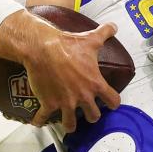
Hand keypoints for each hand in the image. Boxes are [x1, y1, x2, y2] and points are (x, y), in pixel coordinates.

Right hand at [0, 10, 121, 132]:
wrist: (42, 48)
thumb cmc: (68, 45)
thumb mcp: (90, 39)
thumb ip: (105, 33)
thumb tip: (114, 26)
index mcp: (95, 84)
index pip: (113, 100)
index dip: (113, 102)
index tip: (110, 103)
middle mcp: (83, 97)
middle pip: (93, 116)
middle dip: (91, 115)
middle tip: (87, 112)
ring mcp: (65, 102)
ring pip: (70, 124)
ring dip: (69, 125)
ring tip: (68, 124)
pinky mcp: (48, 103)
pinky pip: (43, 118)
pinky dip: (40, 121)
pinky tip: (38, 121)